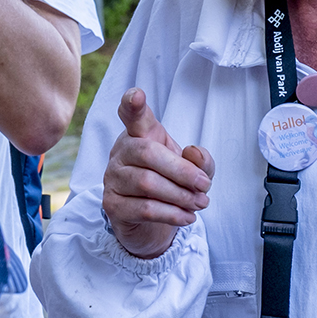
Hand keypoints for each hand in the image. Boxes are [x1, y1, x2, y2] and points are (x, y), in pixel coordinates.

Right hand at [102, 89, 211, 259]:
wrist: (152, 222)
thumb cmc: (171, 184)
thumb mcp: (194, 170)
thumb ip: (201, 161)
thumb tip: (194, 154)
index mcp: (141, 134)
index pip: (133, 115)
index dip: (133, 104)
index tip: (137, 95)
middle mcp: (122, 152)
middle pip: (147, 152)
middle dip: (182, 171)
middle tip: (204, 185)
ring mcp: (113, 178)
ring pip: (146, 183)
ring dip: (180, 196)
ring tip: (200, 203)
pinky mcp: (112, 205)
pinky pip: (144, 208)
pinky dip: (172, 214)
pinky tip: (188, 217)